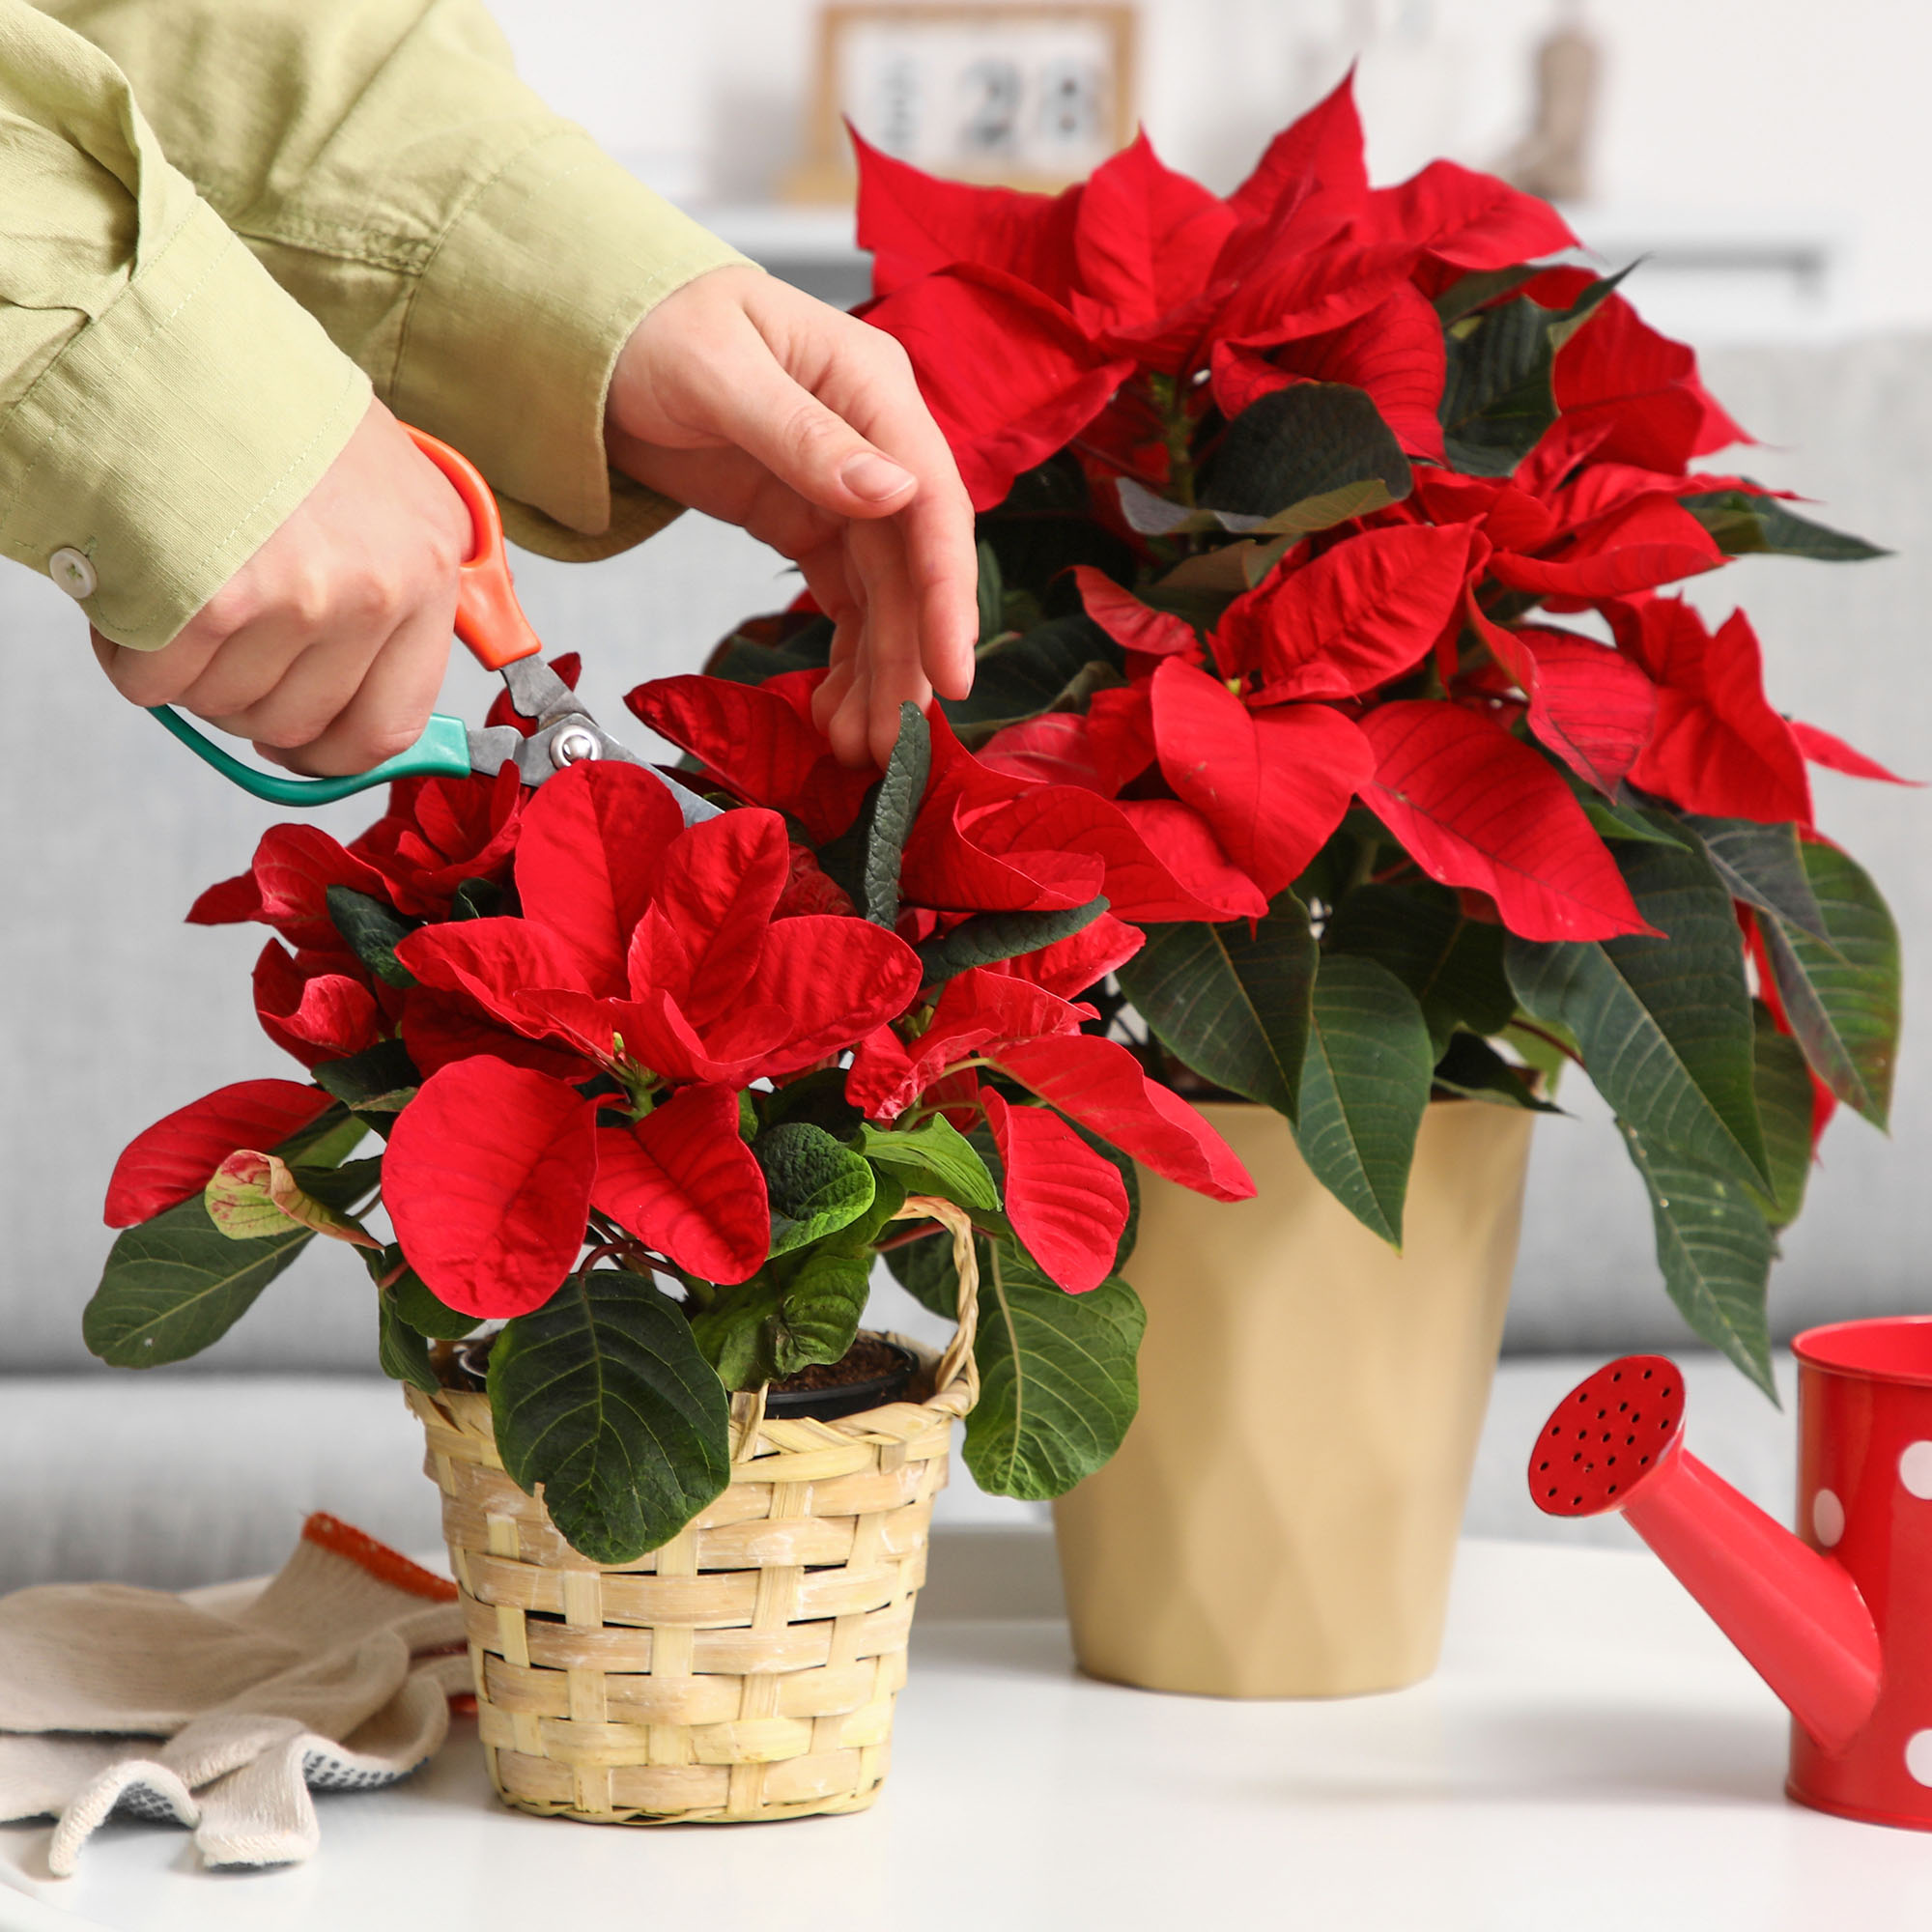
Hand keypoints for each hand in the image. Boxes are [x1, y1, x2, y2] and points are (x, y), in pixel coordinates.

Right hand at [91, 400, 471, 776]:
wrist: (184, 331)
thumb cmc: (275, 407)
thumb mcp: (379, 494)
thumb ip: (384, 591)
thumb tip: (358, 699)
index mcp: (426, 572)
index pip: (387, 726)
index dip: (329, 753)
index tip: (298, 747)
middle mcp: (375, 591)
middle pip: (293, 723)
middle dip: (241, 696)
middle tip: (215, 633)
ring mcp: (301, 599)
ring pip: (223, 706)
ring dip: (186, 667)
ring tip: (180, 587)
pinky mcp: (216, 600)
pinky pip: (156, 682)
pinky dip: (130, 651)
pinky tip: (138, 588)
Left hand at [605, 264, 976, 768]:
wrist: (592, 327)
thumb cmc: (650, 323)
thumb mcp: (717, 374)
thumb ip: (803, 436)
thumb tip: (890, 491)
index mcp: (871, 387)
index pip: (931, 502)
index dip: (947, 594)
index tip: (949, 672)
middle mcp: (873, 439)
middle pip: (912, 566)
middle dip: (907, 658)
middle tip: (893, 740)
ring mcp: (845, 484)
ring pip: (884, 595)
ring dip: (879, 672)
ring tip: (858, 745)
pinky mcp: (808, 518)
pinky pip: (847, 598)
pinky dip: (847, 655)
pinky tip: (837, 707)